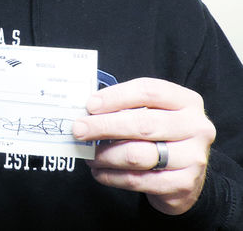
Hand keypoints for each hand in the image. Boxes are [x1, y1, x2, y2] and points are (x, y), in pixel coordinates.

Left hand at [72, 77, 215, 214]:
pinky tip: (99, 171)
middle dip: (104, 126)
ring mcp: (193, 157)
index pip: (148, 91)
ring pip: (137, 154)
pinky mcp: (184, 184)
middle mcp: (196, 127)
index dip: (115, 97)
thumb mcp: (153, 113)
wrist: (187, 173)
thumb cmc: (161, 134)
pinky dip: (112, 176)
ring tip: (88, 154)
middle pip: (142, 123)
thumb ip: (126, 107)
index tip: (90, 105)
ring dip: (105, 155)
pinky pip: (138, 179)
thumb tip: (86, 111)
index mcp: (186, 101)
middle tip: (79, 129)